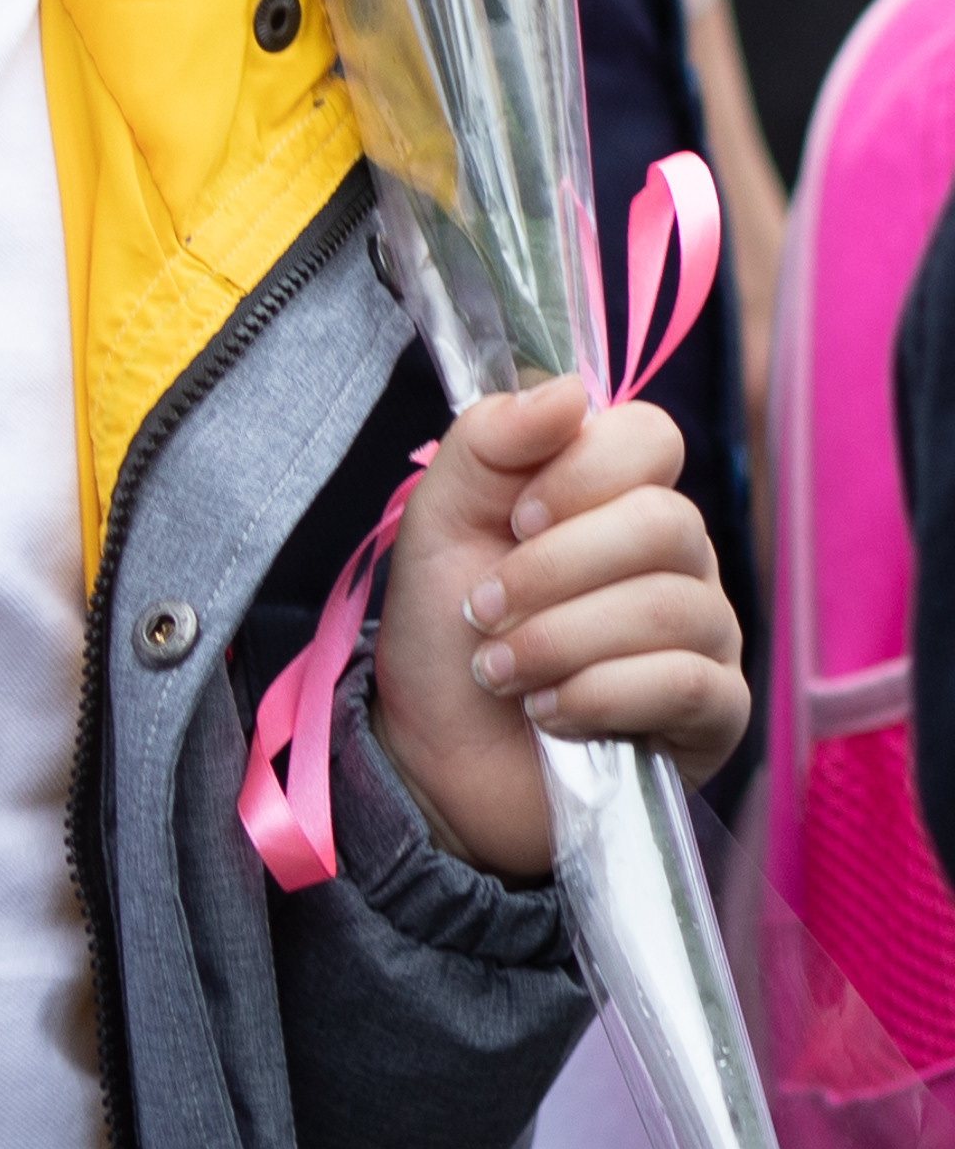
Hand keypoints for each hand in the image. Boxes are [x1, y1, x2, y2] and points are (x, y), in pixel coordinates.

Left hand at [371, 376, 747, 879]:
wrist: (435, 757)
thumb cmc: (444, 628)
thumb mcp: (440, 517)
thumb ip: (490, 440)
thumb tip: (569, 391)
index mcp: (614, 493)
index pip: (651, 436)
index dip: (584, 471)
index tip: (515, 520)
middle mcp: (675, 554)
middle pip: (665, 523)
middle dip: (554, 571)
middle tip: (482, 610)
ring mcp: (704, 632)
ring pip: (672, 605)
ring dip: (562, 639)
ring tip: (499, 671)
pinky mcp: (713, 715)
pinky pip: (688, 683)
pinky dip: (600, 694)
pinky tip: (549, 713)